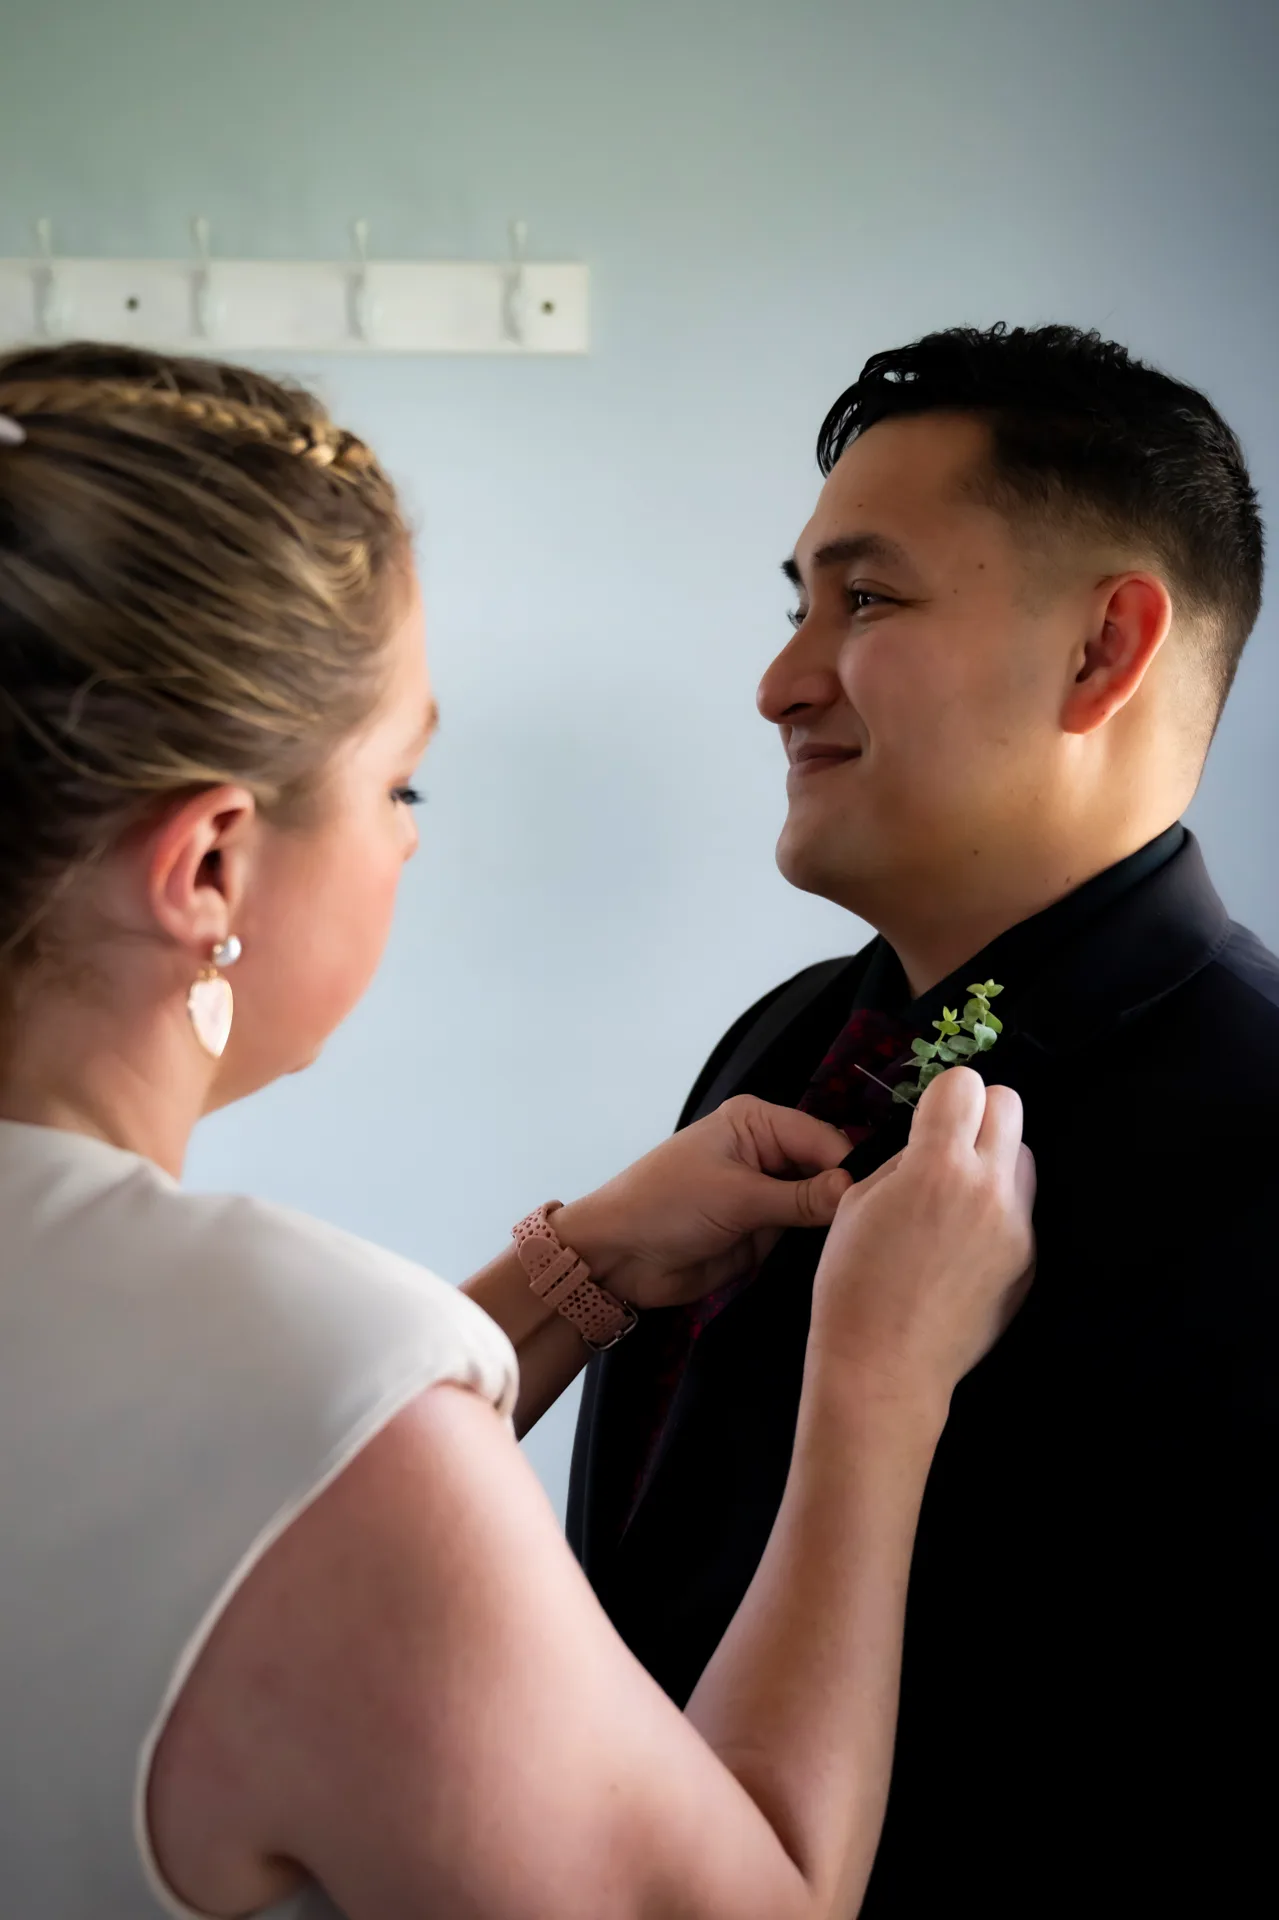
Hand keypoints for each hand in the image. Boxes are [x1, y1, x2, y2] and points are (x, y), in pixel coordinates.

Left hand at [555, 1096, 855, 1309]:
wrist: (618, 1257)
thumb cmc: (667, 1206)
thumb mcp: (736, 1197)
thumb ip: (800, 1197)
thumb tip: (857, 1191)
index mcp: (757, 1123)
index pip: (823, 1140)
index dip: (852, 1169)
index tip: (881, 1204)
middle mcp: (768, 1152)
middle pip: (828, 1170)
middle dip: (849, 1197)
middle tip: (883, 1230)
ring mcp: (768, 1193)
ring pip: (822, 1204)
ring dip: (838, 1224)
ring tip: (872, 1246)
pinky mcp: (764, 1231)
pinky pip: (805, 1234)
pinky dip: (820, 1245)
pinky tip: (847, 1258)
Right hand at [808, 1067, 1034, 1416]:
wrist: (884, 1365)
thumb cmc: (853, 1284)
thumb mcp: (857, 1201)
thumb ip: (903, 1159)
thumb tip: (929, 1142)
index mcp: (938, 1166)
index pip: (966, 1084)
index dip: (944, 1095)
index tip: (929, 1118)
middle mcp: (988, 1188)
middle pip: (1010, 1104)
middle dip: (978, 1114)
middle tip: (948, 1145)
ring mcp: (1016, 1226)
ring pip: (1022, 1156)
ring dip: (994, 1159)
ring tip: (957, 1195)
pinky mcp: (1029, 1259)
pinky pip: (1021, 1208)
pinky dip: (997, 1209)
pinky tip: (963, 1242)